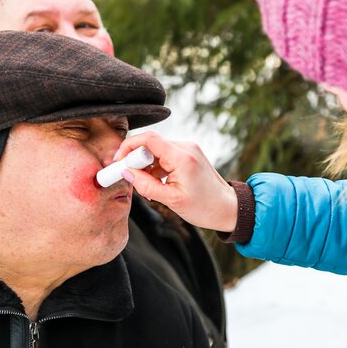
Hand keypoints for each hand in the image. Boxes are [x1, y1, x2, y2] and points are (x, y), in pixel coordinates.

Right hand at [114, 132, 237, 231]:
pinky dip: (156, 166)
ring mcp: (188, 149)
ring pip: (156, 150)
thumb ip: (145, 185)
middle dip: (136, 160)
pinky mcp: (189, 153)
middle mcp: (186, 147)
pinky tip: (158, 182)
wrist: (227, 208)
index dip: (128, 147)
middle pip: (150, 144)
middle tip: (131, 177)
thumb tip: (126, 173)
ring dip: (146, 165)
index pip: (148, 139)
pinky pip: (165, 154)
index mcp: (182, 158)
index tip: (119, 162)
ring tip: (149, 185)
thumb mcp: (170, 200)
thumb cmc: (204, 207)